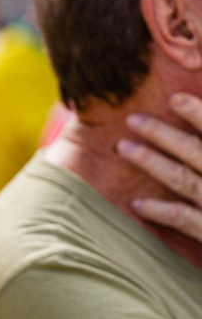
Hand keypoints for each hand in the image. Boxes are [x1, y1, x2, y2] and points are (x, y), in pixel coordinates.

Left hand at [119, 93, 201, 240]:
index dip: (200, 114)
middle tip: (132, 118)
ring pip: (184, 180)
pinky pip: (186, 220)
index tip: (175, 98)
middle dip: (163, 133)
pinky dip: (161, 211)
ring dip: (152, 162)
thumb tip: (201, 131)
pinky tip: (137, 205)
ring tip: (124, 147)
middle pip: (197, 152)